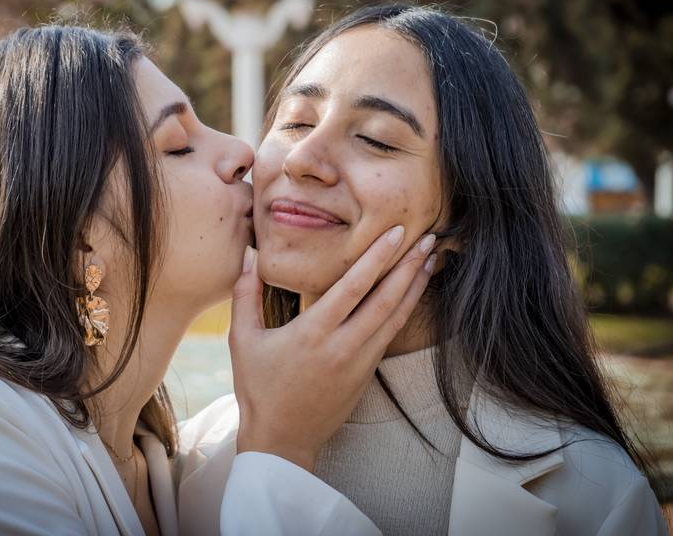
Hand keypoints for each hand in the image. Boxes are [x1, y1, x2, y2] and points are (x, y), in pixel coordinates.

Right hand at [229, 226, 435, 471]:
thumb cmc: (258, 389)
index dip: (377, 258)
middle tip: (427, 238)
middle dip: (408, 267)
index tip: (396, 233)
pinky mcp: (367, 374)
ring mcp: (359, 362)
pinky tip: (412, 293)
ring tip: (430, 260)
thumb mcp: (242, 341)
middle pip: (386, 300)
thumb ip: (245, 296)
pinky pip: (390, 334)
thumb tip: (249, 258)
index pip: (353, 287)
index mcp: (313, 334)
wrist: (281, 440)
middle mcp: (343, 346)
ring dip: (414, 287)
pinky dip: (405, 310)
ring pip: (395, 318)